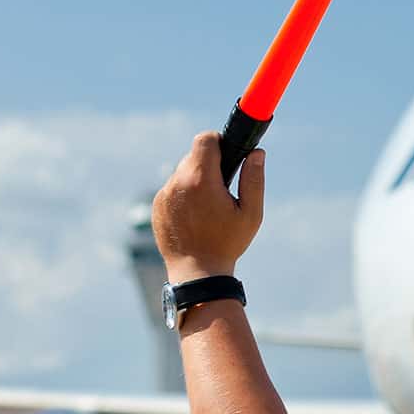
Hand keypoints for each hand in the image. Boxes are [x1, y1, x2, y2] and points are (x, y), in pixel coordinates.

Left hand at [154, 132, 264, 281]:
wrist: (196, 273)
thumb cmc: (227, 243)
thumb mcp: (250, 213)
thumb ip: (254, 179)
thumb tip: (257, 153)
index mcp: (202, 180)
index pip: (205, 140)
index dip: (218, 141)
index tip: (228, 154)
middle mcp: (178, 182)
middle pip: (193, 155)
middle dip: (209, 164)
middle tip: (223, 186)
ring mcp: (164, 195)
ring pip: (181, 172)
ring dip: (196, 180)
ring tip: (209, 206)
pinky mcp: (157, 206)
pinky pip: (172, 189)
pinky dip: (184, 195)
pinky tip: (195, 216)